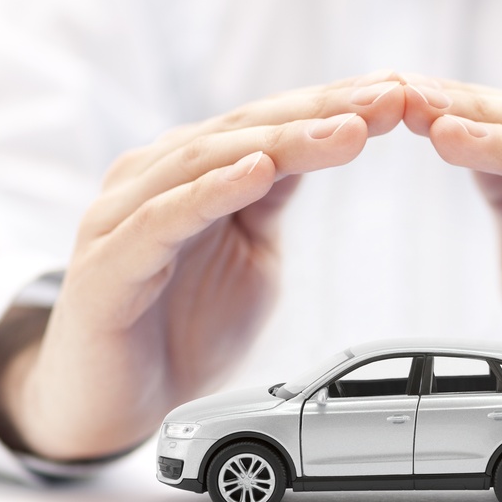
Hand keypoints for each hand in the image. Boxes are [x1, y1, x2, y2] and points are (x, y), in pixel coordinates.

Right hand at [0, 72, 406, 459]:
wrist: (116, 404)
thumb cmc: (181, 328)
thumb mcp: (249, 252)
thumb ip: (272, 199)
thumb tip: (322, 143)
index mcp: (189, 173)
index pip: (267, 126)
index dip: (331, 108)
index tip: (395, 96)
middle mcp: (152, 180)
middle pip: (243, 131)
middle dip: (320, 114)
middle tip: (386, 101)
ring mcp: (123, 217)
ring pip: (207, 161)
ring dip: (281, 142)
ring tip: (344, 130)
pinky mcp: (107, 264)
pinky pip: (163, 219)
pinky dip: (212, 192)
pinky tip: (257, 171)